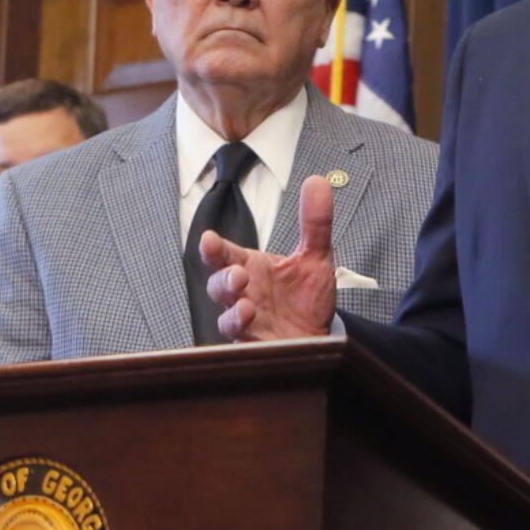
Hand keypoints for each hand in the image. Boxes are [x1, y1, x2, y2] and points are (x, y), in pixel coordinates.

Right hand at [201, 174, 337, 340]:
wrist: (320, 335)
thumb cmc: (307, 296)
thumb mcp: (317, 255)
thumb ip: (315, 222)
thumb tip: (318, 181)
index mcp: (251, 268)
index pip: (225, 255)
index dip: (214, 248)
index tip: (209, 239)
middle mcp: (244, 295)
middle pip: (218, 286)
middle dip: (223, 280)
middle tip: (239, 275)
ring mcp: (248, 324)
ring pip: (226, 319)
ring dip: (233, 313)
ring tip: (246, 306)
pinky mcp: (259, 348)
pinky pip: (244, 346)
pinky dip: (248, 339)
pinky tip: (257, 330)